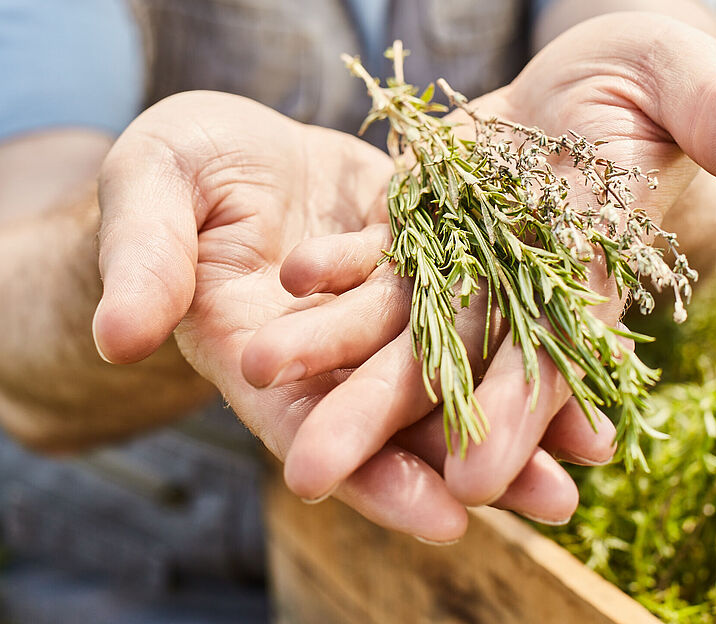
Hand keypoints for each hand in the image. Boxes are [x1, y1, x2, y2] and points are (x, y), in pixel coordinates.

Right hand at [91, 91, 609, 540]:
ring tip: (594, 456)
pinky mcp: (427, 266)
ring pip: (455, 372)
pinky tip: (595, 351)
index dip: (371, 473)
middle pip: (403, 419)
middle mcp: (332, 352)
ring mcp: (385, 313)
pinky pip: (482, 305)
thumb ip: (141, 260)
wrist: (228, 149)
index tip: (438, 518)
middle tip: (553, 509)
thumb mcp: (146, 192)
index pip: (312, 428)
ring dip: (521, 414)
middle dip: (475, 463)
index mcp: (257, 352)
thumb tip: (119, 334)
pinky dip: (530, 332)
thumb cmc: (171, 171)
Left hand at [244, 12, 715, 506]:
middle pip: (449, 358)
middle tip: (308, 472)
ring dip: (330, 347)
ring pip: (395, 315)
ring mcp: (465, 254)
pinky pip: (377, 251)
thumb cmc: (652, 81)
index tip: (477, 477)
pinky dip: (338, 267)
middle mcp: (518, 280)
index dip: (521, 414)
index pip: (554, 356)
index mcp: (589, 267)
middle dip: (382, 413)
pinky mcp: (424, 219)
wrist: (588, 78)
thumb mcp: (686, 85)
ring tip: (259, 372)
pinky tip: (289, 281)